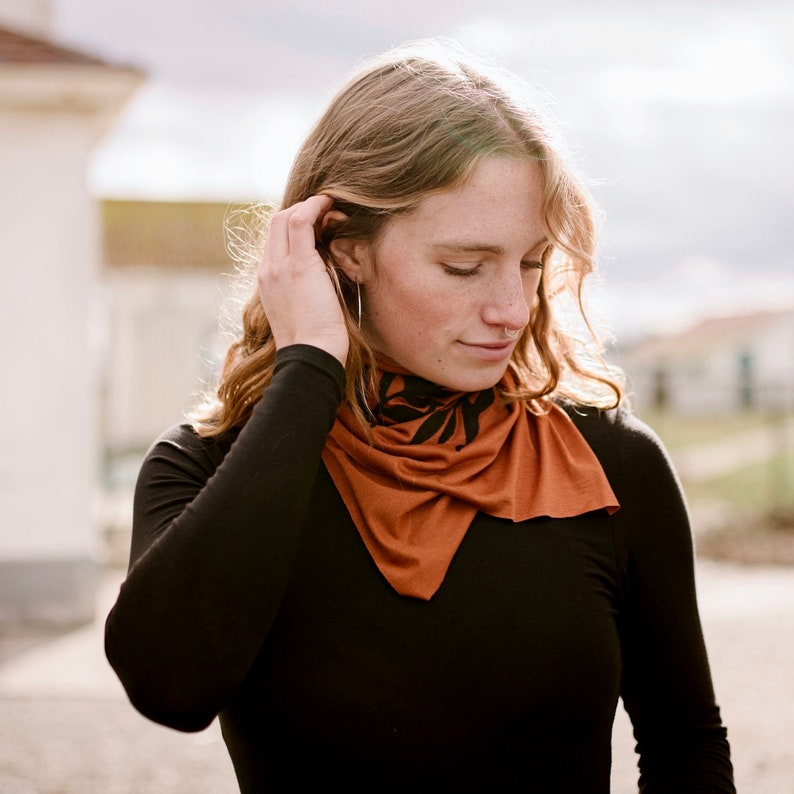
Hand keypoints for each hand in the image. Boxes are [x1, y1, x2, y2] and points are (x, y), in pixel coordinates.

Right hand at [258, 195, 348, 364]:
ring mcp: (280, 266)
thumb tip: (320, 282)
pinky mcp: (298, 265)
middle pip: (276, 223)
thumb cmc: (314, 342)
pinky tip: (330, 205)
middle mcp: (268, 270)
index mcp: (267, 282)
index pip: (274, 240)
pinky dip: (315, 207)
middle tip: (325, 211)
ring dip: (310, 206)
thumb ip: (304, 291)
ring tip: (331, 208)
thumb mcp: (302, 312)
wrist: (311, 355)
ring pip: (285, 217)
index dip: (293, 225)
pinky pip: (301, 221)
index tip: (316, 224)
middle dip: (301, 210)